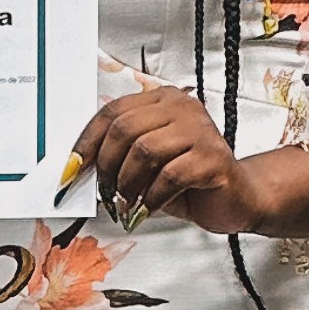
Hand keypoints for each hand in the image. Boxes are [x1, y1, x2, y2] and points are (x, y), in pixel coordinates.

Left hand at [68, 87, 259, 235]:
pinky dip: (151, 198)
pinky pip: (169, 177)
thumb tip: (78, 168)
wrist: (237, 198)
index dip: (86, 142)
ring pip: (144, 151)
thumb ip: (119, 156)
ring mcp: (201, 131)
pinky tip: (148, 209)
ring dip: (127, 184)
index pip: (112, 112)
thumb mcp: (147, 164)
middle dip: (106, 167)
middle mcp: (182, 108)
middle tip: (106, 193)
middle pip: (125, 129)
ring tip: (127, 203)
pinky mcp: (214, 159)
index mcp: (162, 100)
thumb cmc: (190, 180)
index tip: (71, 170)